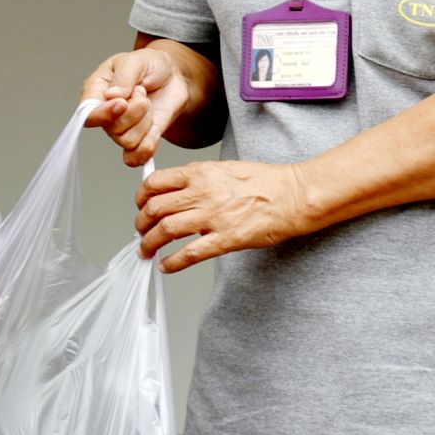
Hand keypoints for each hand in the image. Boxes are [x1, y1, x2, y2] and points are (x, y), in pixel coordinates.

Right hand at [82, 48, 192, 165]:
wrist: (174, 76)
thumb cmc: (150, 65)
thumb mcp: (137, 60)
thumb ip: (124, 77)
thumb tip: (111, 96)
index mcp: (97, 91)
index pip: (88, 114)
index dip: (104, 114)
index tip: (123, 103)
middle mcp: (106, 114)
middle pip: (112, 130)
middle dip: (135, 111)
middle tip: (142, 92)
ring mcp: (121, 129)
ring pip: (128, 142)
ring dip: (145, 122)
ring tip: (147, 104)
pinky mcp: (138, 140)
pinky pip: (136, 157)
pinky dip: (149, 144)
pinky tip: (154, 126)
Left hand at [136, 161, 315, 271]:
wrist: (295, 195)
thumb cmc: (267, 182)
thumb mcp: (225, 168)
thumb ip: (200, 178)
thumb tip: (180, 189)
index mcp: (200, 173)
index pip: (155, 183)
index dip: (140, 197)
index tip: (140, 206)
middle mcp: (201, 193)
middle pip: (154, 208)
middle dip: (141, 224)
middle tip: (140, 233)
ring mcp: (213, 216)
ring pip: (165, 230)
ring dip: (149, 243)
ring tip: (146, 251)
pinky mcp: (227, 238)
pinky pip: (190, 253)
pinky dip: (173, 262)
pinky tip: (166, 266)